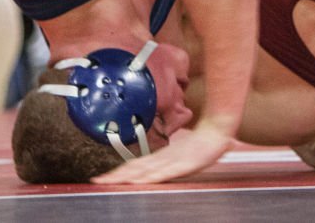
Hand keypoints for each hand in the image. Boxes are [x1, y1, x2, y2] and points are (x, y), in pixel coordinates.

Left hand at [91, 119, 232, 183]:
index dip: (118, 171)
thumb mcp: (181, 153)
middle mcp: (163, 158)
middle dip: (116, 175)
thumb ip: (168, 160)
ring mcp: (172, 161)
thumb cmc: (201, 144)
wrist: (216, 131)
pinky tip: (141, 181)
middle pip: (135, 168)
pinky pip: (164, 172)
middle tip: (97, 180)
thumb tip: (154, 168)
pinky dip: (151, 177)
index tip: (101, 177)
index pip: (135, 165)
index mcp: (161, 156)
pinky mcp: (183, 164)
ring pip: (145, 170)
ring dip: (127, 176)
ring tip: (111, 182)